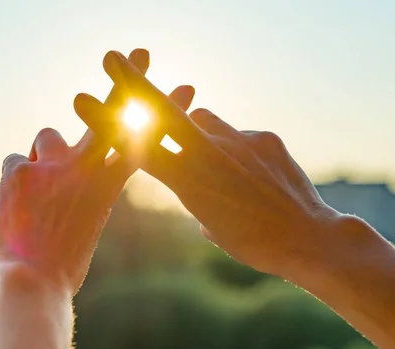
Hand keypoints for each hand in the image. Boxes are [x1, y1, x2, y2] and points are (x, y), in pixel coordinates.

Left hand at [0, 49, 194, 295]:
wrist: (33, 285)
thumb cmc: (65, 265)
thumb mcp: (88, 225)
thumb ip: (85, 192)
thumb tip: (71, 176)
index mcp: (110, 184)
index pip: (143, 138)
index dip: (164, 112)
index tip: (184, 90)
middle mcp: (86, 165)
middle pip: (109, 111)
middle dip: (127, 81)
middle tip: (138, 53)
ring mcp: (53, 164)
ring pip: (48, 135)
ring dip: (44, 154)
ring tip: (38, 187)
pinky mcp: (19, 170)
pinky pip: (14, 162)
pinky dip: (14, 180)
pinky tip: (13, 207)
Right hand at [74, 51, 340, 278]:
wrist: (309, 238)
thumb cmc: (254, 244)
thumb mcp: (212, 226)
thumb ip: (196, 198)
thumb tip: (197, 186)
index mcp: (188, 183)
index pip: (139, 146)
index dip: (109, 122)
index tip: (85, 100)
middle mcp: (209, 154)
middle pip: (164, 111)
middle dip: (135, 84)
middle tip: (114, 59)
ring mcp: (238, 140)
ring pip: (203, 120)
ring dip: (197, 130)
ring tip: (213, 161)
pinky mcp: (264, 137)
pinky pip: (237, 134)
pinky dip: (234, 148)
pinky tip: (252, 175)